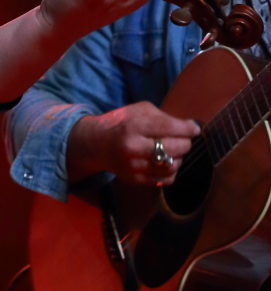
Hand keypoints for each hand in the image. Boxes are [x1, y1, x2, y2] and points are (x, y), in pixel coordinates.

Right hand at [67, 101, 199, 185]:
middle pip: (174, 148)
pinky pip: (165, 179)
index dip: (188, 128)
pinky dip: (171, 171)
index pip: (170, 127)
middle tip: (185, 139)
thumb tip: (190, 127)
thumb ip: (163, 117)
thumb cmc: (122, 122)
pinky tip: (167, 162)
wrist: (97, 143)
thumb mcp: (139, 110)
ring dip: (179, 158)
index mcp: (135, 125)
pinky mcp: (136, 179)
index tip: (194, 128)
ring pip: (172, 166)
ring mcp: (134, 166)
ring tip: (175, 151)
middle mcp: (134, 147)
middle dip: (185, 143)